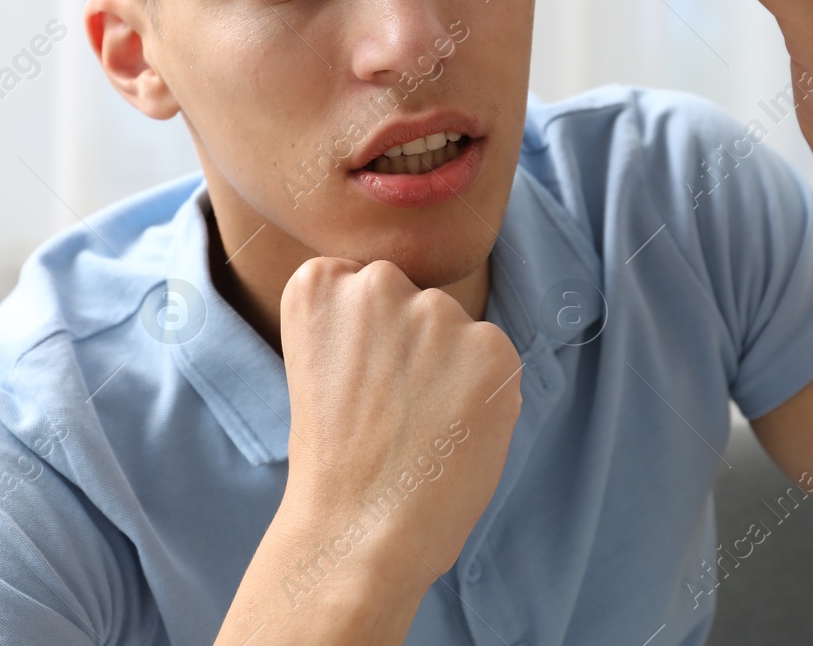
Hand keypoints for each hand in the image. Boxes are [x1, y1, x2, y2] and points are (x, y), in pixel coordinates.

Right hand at [275, 256, 521, 597]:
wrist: (357, 531)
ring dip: (451, 369)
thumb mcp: (318, 365)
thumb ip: (358, 322)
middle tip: (391, 411)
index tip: (354, 383)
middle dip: (413, 345)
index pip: (363, 286)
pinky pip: (494, 360)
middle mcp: (377, 282)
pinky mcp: (491, 346)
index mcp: (320, 281)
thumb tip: (425, 312)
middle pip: (414, 300)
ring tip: (421, 428)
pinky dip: (485, 396)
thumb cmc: (334, 461)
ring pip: (456, 330)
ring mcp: (436, 311)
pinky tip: (453, 433)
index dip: (367, 341)